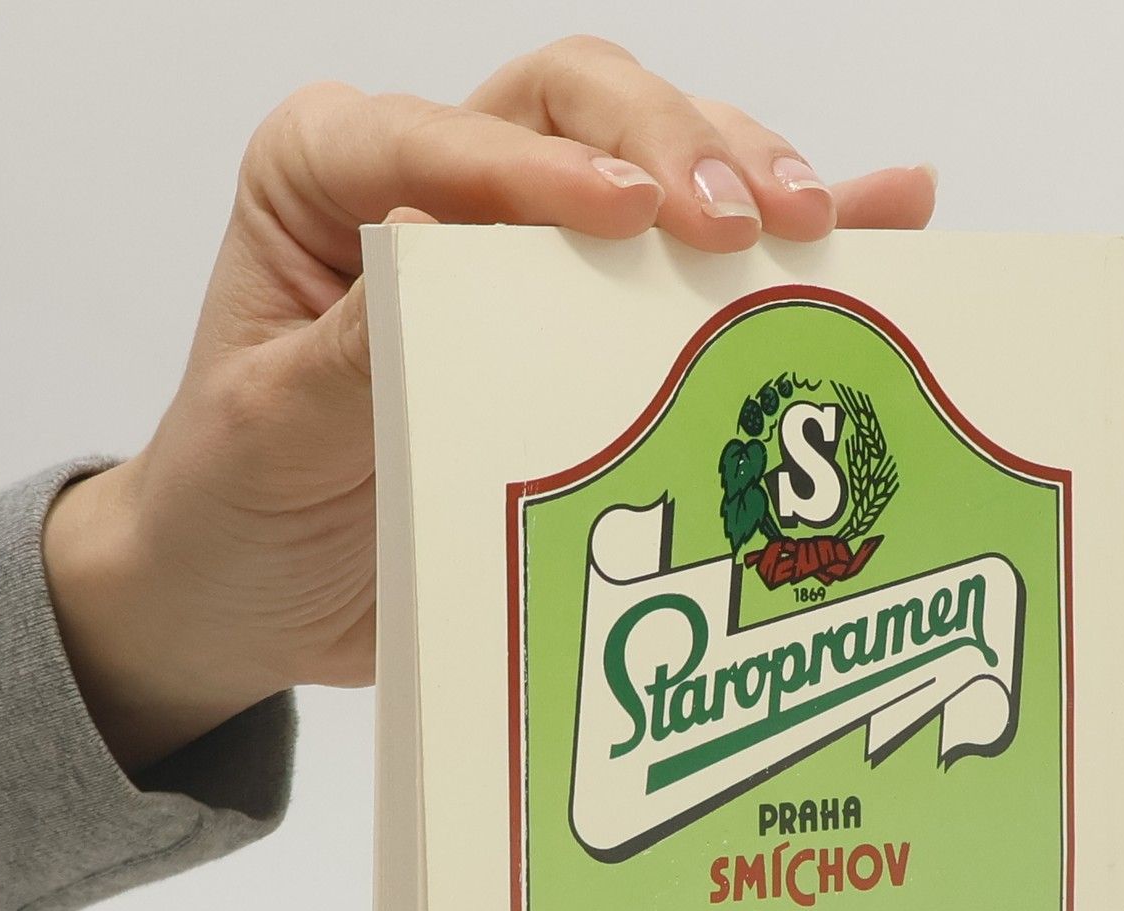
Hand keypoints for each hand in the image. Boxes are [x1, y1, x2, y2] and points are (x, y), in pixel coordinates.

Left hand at [43, 39, 935, 770]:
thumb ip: (352, 348)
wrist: (254, 593)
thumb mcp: (270, 432)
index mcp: (327, 177)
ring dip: (744, 177)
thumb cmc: (237, 502)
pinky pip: (689, 259)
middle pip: (572, 103)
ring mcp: (521, 241)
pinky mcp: (583, 313)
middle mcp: (431, 179)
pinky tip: (886, 218)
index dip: (543, 169)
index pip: (439, 137)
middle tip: (751, 223)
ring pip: (649, 152)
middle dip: (673, 147)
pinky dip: (786, 235)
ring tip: (824, 227)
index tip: (632, 215)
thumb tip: (446, 260)